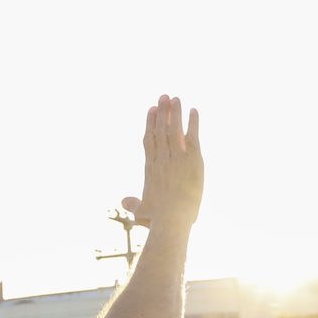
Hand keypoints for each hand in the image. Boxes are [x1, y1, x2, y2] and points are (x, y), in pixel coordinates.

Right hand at [121, 96, 202, 231]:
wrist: (171, 220)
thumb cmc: (157, 219)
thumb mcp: (141, 212)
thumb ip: (133, 204)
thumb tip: (123, 201)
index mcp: (150, 168)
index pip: (149, 140)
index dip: (150, 123)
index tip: (151, 110)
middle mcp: (162, 159)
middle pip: (160, 130)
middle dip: (161, 112)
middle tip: (163, 97)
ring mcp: (177, 158)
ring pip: (174, 129)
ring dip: (175, 112)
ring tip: (175, 98)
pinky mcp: (192, 160)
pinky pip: (192, 136)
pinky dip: (193, 122)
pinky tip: (194, 110)